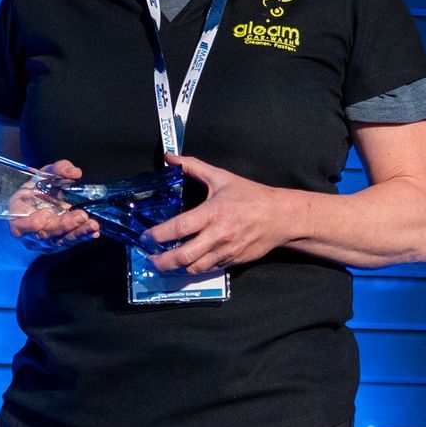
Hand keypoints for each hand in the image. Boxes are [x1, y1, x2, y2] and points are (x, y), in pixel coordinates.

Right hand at [7, 160, 98, 252]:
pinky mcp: (59, 243)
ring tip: (92, 224)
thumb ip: (57, 170)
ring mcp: (45, 241)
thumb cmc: (36, 189)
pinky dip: (83, 236)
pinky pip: (70, 241)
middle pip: (45, 234)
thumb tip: (74, 172)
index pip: (22, 226)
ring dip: (77, 232)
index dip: (33, 223)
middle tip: (80, 215)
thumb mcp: (43, 174)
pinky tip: (93, 232)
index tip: (47, 213)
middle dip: (63, 225)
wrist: (35, 205)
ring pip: (60, 240)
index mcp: (18, 215)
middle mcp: (30, 232)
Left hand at [143, 153, 291, 274]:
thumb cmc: (250, 196)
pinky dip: (194, 268)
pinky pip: (209, 269)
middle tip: (150, 259)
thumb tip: (170, 157)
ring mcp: (226, 251)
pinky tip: (184, 264)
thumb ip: (193, 166)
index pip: (180, 228)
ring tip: (164, 263)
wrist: (280, 217)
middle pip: (185, 255)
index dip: (159, 235)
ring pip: (195, 267)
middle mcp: (218, 235)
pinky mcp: (233, 261)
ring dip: (177, 268)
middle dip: (163, 261)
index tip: (145, 237)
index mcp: (213, 213)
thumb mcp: (221, 177)